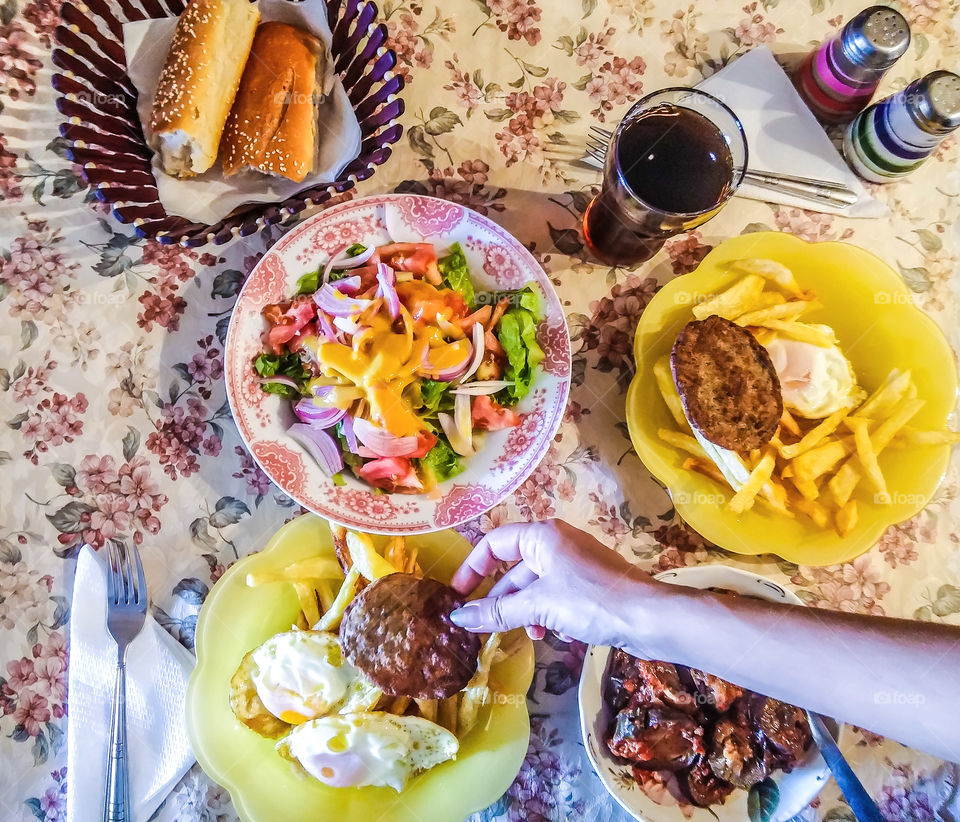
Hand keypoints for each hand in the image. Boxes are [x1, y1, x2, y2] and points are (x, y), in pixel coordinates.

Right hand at [449, 519, 657, 653]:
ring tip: (531, 634)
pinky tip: (561, 634)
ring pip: (536, 587)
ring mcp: (576, 565)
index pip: (494, 543)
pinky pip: (558, 598)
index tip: (457, 594)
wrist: (648, 617)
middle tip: (485, 625)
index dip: (472, 567)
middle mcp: (558, 544)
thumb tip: (457, 617)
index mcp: (542, 536)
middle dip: (502, 599)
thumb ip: (496, 612)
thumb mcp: (538, 606)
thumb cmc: (590, 600)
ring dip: (527, 612)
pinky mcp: (591, 586)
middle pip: (515, 569)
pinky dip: (552, 615)